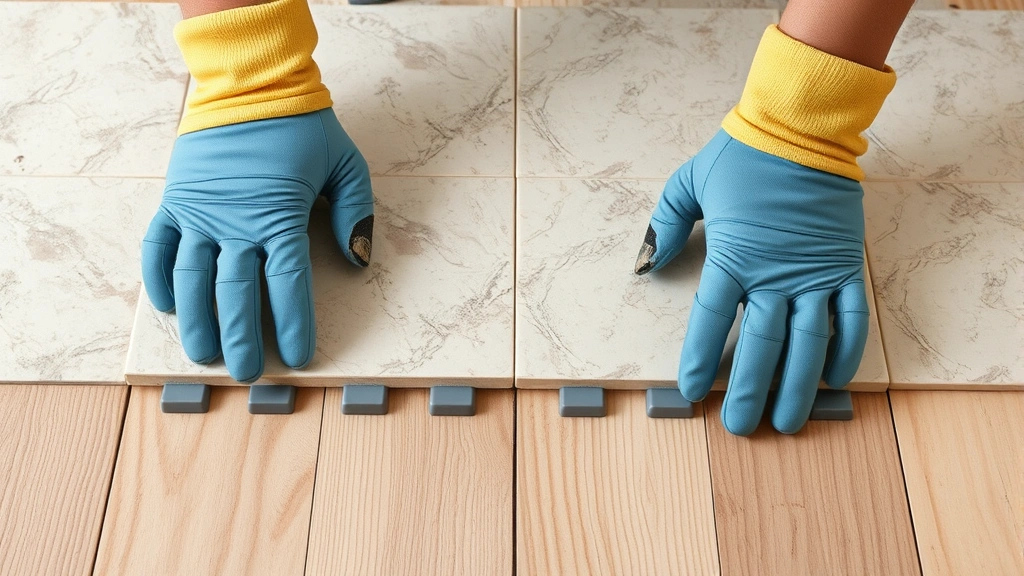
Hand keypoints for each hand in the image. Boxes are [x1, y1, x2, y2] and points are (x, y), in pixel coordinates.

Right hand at [141, 109, 373, 381]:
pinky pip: (158, 246)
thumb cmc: (303, 126)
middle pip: (236, 295)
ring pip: (193, 279)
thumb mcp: (346, 164)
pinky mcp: (176, 200)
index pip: (287, 285)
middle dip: (243, 340)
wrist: (251, 82)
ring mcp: (200, 213)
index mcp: (279, 216)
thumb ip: (355, 213)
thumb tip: (358, 262)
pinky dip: (158, 277)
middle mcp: (235, 222)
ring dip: (198, 322)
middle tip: (247, 374)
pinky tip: (167, 305)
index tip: (298, 358)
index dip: (293, 326)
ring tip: (204, 354)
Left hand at [635, 130, 867, 434]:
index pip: (711, 321)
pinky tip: (833, 381)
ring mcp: (815, 272)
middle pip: (760, 347)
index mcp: (733, 256)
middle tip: (740, 426)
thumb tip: (644, 264)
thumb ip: (664, 225)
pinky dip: (844, 352)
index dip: (701, 359)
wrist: (802, 125)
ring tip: (788, 422)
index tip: (693, 391)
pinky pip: (851, 318)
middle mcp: (775, 273)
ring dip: (797, 388)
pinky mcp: (847, 265)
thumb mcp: (688, 183)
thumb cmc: (742, 154)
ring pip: (807, 344)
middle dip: (749, 392)